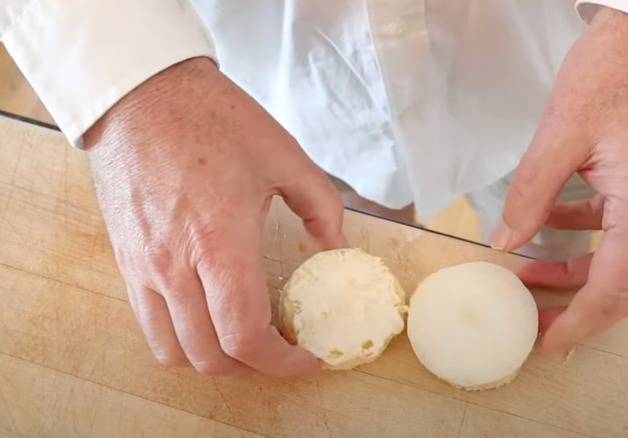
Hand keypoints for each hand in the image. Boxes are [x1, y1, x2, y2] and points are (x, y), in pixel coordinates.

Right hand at [84, 58, 345, 376]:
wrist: (141, 96)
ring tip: (244, 338)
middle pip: (210, 357)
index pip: (245, 337)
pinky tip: (209, 312)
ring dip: (214, 358)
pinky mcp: (126, 260)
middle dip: (253, 369)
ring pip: (173, 350)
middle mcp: (175, 266)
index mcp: (220, 243)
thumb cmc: (212, 120)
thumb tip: (338, 247)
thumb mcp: (284, 155)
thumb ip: (322, 206)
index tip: (307, 358)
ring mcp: (143, 267)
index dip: (282, 363)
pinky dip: (182, 335)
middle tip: (283, 350)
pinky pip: (149, 322)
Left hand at [491, 8, 627, 354]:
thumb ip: (530, 195)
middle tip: (536, 321)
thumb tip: (504, 243)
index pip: (612, 291)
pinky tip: (550, 224)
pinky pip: (627, 230)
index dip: (577, 322)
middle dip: (581, 310)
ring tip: (530, 275)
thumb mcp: (560, 136)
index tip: (544, 342)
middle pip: (627, 288)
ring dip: (581, 274)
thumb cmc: (617, 73)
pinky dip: (590, 238)